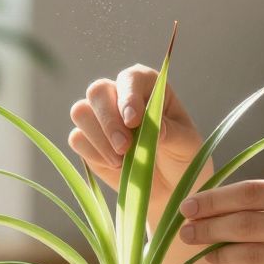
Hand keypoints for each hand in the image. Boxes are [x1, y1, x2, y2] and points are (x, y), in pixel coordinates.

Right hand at [67, 64, 208, 198]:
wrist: (170, 185)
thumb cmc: (181, 156)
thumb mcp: (186, 144)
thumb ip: (172, 133)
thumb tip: (155, 127)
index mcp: (147, 85)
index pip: (130, 78)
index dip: (128, 96)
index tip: (134, 121)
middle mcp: (119, 95)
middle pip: (97, 91)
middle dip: (108, 120)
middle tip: (124, 147)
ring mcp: (100, 117)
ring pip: (81, 112)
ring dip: (98, 138)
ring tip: (121, 161)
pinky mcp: (87, 140)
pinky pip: (77, 139)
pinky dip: (93, 154)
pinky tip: (115, 167)